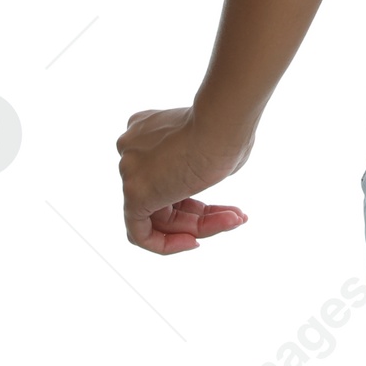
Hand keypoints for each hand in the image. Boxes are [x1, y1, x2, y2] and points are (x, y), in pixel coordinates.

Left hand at [118, 105, 253, 254]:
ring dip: (200, 226)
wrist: (222, 121)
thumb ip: (198, 162)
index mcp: (148, 129)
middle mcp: (132, 149)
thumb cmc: (227, 126)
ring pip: (161, 215)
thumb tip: (203, 176)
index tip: (216, 199)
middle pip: (167, 197)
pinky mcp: (133, 195)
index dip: (195, 193)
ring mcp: (129, 171)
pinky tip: (195, 242)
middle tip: (235, 216)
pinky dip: (167, 244)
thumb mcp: (212, 142)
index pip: (167, 174)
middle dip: (204, 213)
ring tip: (235, 221)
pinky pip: (141, 233)